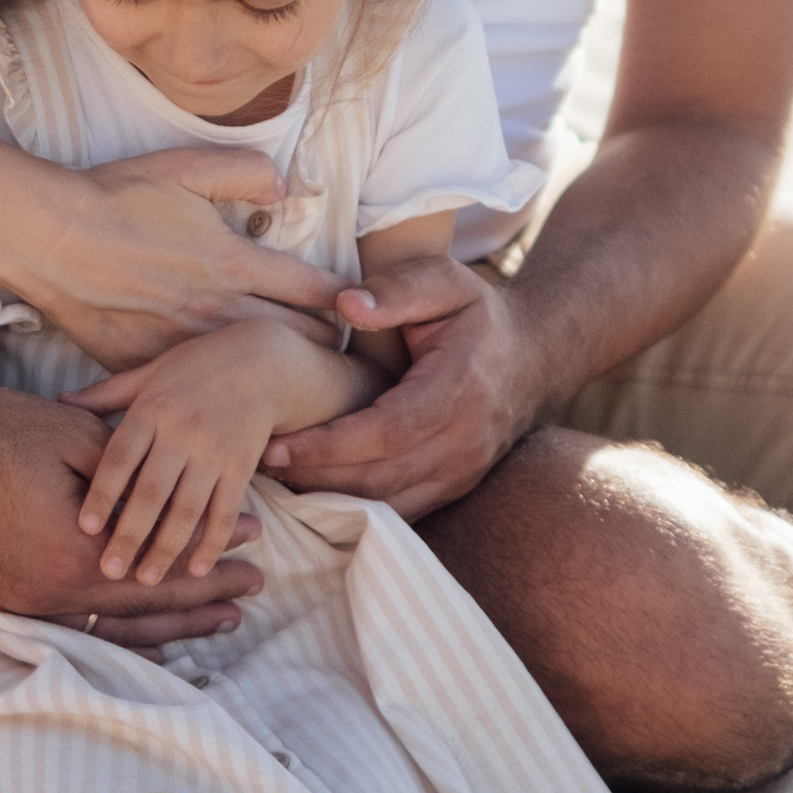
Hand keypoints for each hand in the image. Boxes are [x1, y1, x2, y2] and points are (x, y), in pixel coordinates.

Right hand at [0, 326, 266, 642]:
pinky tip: (148, 636)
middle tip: (253, 587)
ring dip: (169, 623)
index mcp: (74, 554)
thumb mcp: (74, 440)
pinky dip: (115, 632)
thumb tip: (181, 491)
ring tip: (217, 621)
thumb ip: (129, 477)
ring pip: (111, 626)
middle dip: (205, 596)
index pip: (164, 563)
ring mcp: (20, 604)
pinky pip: (72, 628)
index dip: (213, 553)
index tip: (254, 541)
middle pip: (146, 605)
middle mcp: (48, 594)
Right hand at [12, 147, 344, 369]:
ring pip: (251, 370)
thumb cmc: (117, 198)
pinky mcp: (149, 366)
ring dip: (278, 370)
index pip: (314, 291)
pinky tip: (227, 393)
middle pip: (296, 339)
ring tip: (297, 375)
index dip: (346, 302)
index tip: (361, 309)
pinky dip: (217, 389)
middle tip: (344, 350)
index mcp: (236, 262)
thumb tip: (283, 189)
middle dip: (326, 345)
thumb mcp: (185, 166)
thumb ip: (244, 171)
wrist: (50, 241)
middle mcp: (220, 311)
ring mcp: (185, 344)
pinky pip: (195, 384)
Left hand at [71, 322, 301, 584]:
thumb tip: (60, 402)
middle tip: (109, 571)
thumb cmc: (199, 366)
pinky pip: (226, 509)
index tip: (83, 528)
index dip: (101, 494)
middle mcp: (182, 432)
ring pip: (187, 508)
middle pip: (151, 492)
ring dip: (167, 547)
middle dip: (129, 535)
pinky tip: (197, 569)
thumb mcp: (150, 373)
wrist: (265, 361)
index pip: (120, 458)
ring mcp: (214, 451)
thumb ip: (107, 394)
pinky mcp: (242, 466)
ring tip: (146, 579)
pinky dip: (213, 541)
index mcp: (152, 409)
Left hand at [265, 257, 544, 518]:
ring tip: (276, 482)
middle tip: (258, 465)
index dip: (328, 445)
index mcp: (458, 390)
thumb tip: (348, 304)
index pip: (385, 434)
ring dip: (329, 500)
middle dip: (315, 477)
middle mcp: (464, 443)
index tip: (275, 445)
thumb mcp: (445, 280)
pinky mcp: (455, 488)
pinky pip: (401, 511)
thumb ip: (398, 289)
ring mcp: (463, 473)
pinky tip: (314, 491)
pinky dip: (355, 509)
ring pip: (388, 505)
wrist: (535, 355)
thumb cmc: (478, 314)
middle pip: (380, 479)